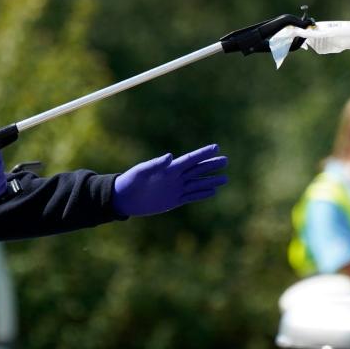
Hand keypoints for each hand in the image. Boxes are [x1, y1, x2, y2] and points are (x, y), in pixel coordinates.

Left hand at [112, 144, 227, 215]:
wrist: (124, 199)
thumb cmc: (130, 181)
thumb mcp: (142, 172)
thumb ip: (156, 164)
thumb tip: (170, 156)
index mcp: (169, 169)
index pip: (190, 159)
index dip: (203, 153)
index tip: (216, 147)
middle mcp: (175, 178)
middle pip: (197, 170)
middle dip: (211, 165)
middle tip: (225, 160)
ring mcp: (175, 189)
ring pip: (197, 184)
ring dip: (211, 181)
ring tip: (225, 179)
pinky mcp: (173, 201)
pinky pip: (191, 197)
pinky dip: (202, 194)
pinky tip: (212, 192)